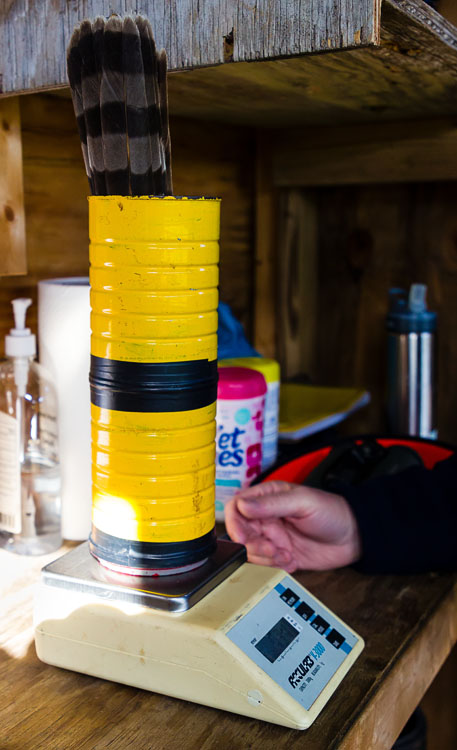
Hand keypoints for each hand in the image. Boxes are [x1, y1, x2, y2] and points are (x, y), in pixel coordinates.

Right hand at [224, 480, 361, 571]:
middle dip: (253, 544)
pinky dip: (275, 566)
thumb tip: (243, 505)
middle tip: (272, 548)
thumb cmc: (332, 511)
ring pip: (251, 551)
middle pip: (241, 533)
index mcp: (268, 498)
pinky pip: (265, 565)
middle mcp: (267, 517)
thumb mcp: (303, 502)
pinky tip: (292, 561)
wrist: (353, 537)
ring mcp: (273, 537)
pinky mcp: (280, 556)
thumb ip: (272, 504)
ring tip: (285, 554)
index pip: (237, 507)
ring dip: (265, 557)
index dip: (235, 522)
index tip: (244, 535)